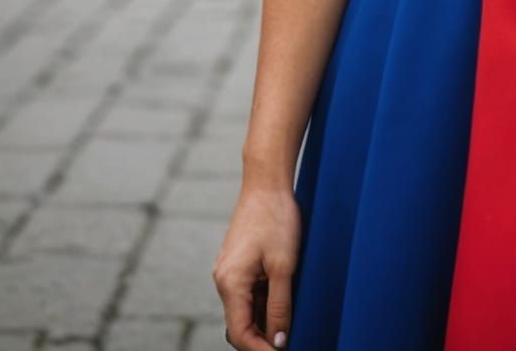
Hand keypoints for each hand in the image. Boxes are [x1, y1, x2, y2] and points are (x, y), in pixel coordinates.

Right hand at [213, 182, 300, 349]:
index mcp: (230, 283)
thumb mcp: (284, 265)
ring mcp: (229, 271)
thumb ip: (280, 306)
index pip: (240, 333)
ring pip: (245, 309)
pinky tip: (284, 300)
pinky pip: (248, 293)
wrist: (267, 181)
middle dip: (262, 338)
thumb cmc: (276, 218)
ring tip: (291, 323)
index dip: (261, 350)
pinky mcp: (238, 263)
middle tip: (289, 341)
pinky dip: (264, 302)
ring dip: (265, 320)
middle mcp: (223, 280)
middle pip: (240, 324)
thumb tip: (279, 342)